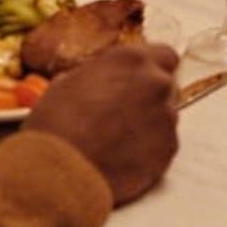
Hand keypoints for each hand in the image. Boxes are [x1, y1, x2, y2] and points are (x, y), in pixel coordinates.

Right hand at [21, 43, 182, 204]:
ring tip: (119, 140)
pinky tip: (125, 156)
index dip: (152, 69)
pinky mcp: (169, 148)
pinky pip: (165, 143)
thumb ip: (98, 75)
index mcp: (131, 60)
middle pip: (166, 85)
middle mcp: (156, 83)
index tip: (141, 80)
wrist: (61, 171)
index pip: (163, 55)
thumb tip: (101, 80)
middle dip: (151, 96)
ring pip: (167, 115)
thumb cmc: (57, 125)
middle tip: (126, 113)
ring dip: (150, 123)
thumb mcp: (67, 83)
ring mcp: (166, 116)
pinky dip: (151, 148)